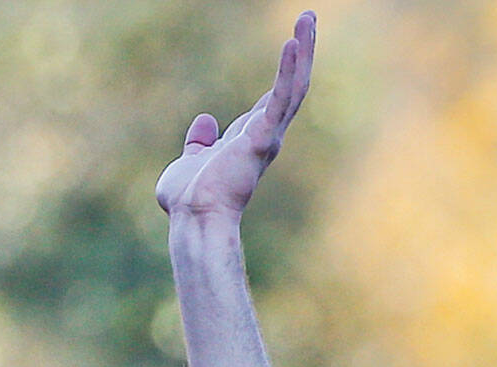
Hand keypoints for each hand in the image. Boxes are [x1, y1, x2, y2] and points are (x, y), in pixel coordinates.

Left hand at [156, 11, 314, 222]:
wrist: (193, 218)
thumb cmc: (188, 200)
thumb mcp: (188, 162)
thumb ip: (198, 142)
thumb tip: (204, 121)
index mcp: (249, 141)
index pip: (272, 100)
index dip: (282, 73)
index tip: (291, 45)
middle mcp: (264, 136)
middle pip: (292, 86)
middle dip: (301, 51)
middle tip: (307, 18)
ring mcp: (266, 136)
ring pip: (294, 86)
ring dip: (302, 51)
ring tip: (307, 18)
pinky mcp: (262, 137)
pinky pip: (280, 97)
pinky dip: (288, 70)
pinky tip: (292, 42)